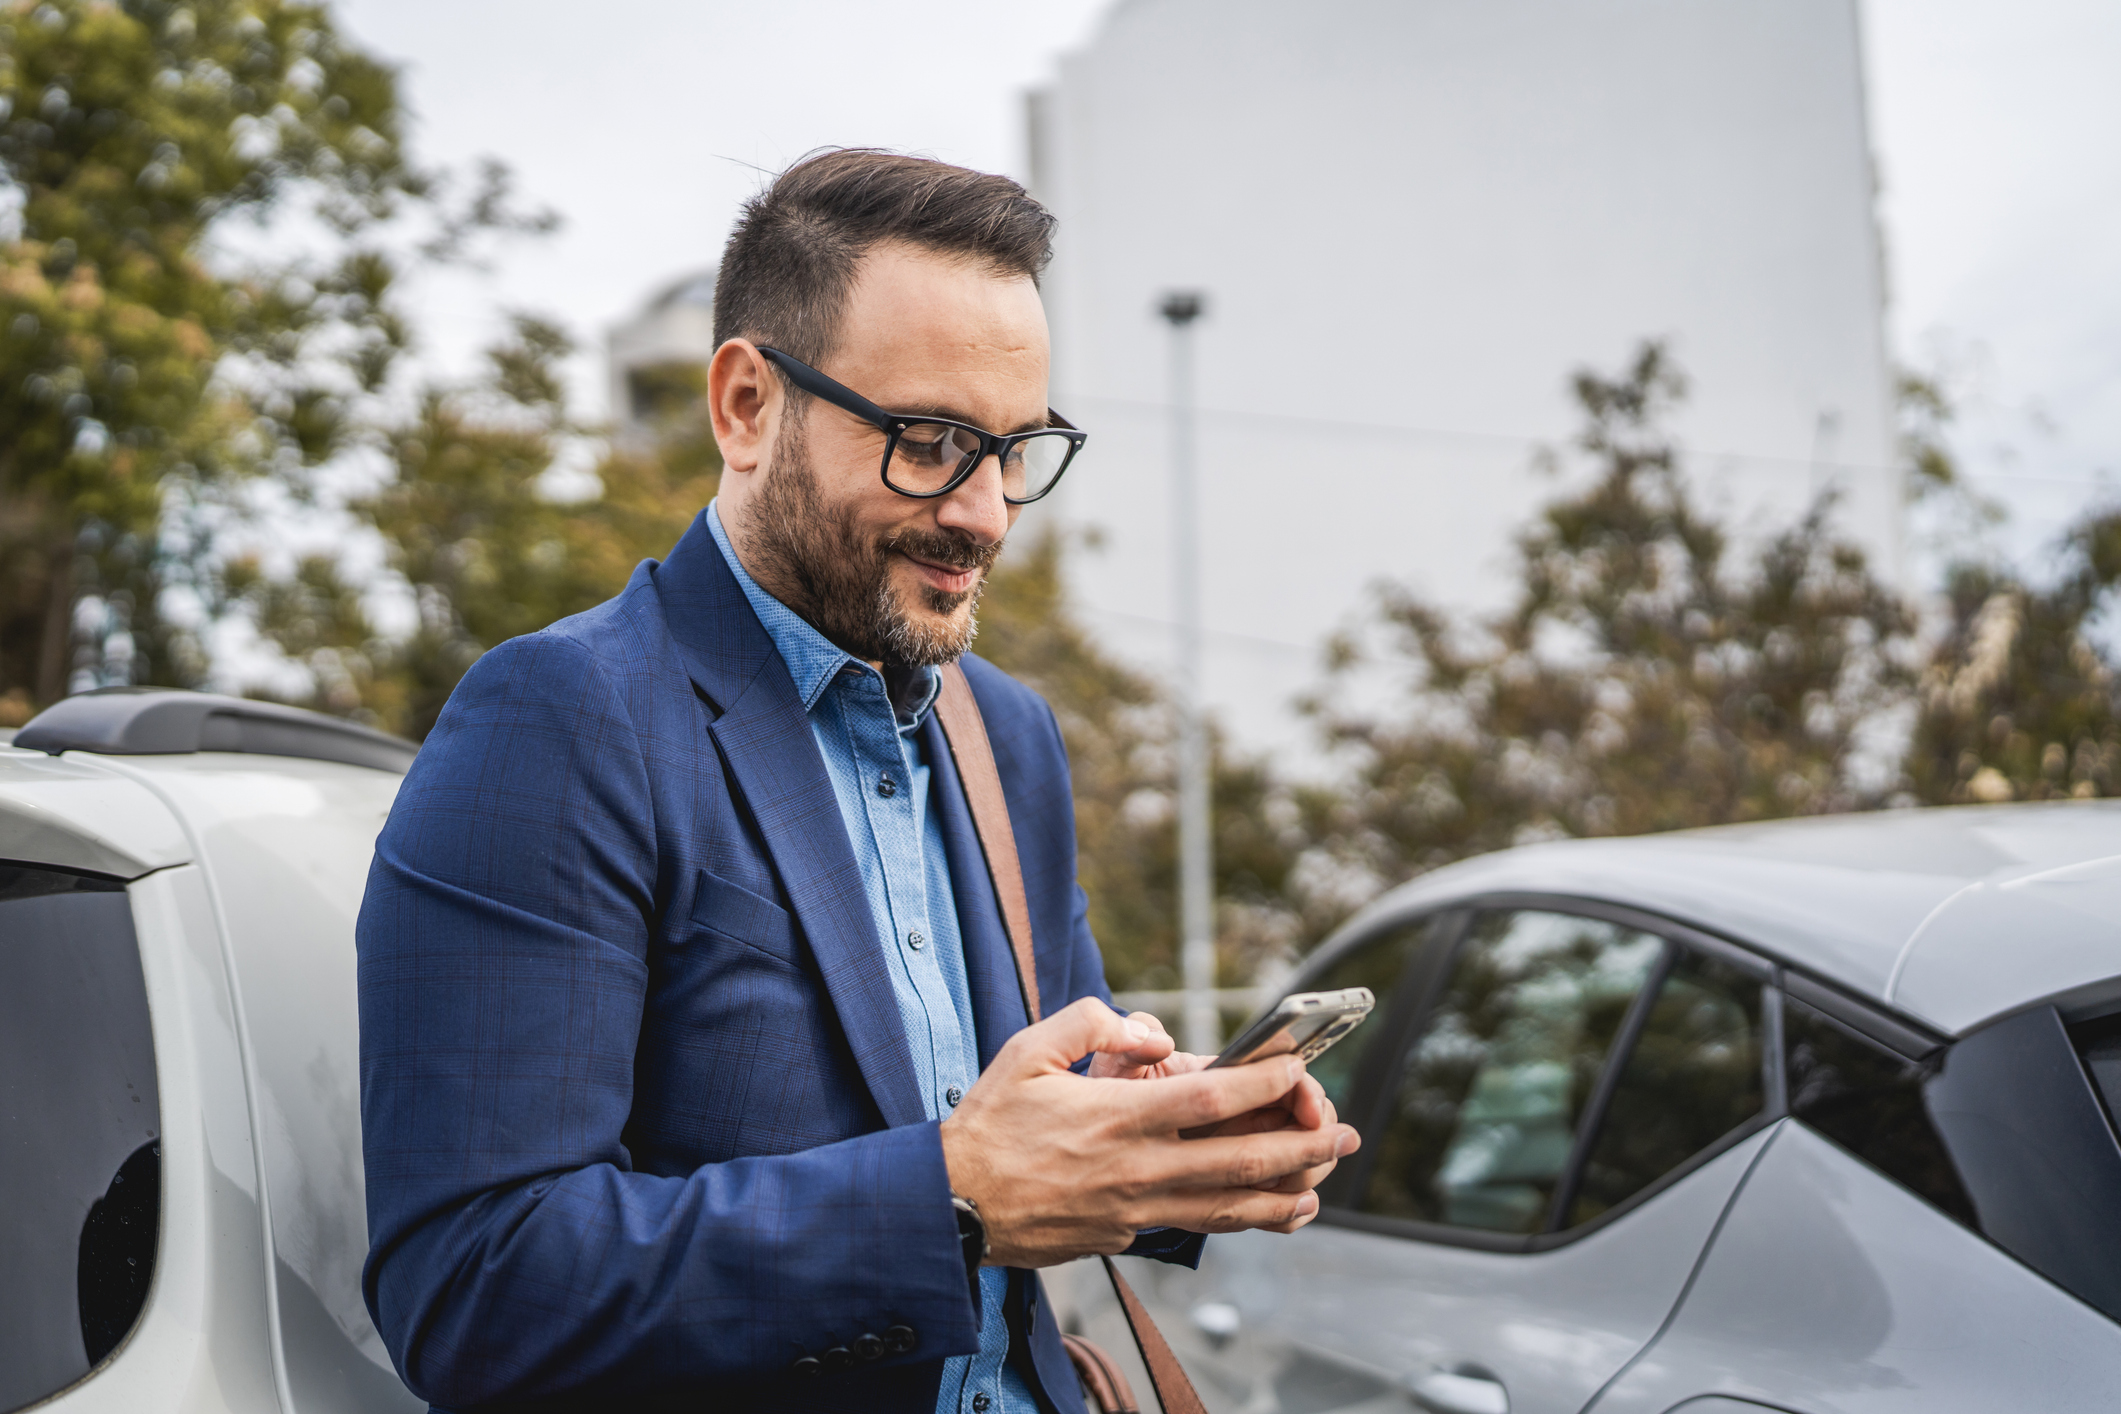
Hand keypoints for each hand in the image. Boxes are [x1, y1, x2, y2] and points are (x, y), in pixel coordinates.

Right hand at [940, 998, 1360, 1267]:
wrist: (952, 1206)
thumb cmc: (989, 1124)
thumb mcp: (1029, 1050)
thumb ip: (1093, 1025)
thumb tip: (1152, 1034)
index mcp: (1118, 1116)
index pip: (1212, 1099)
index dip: (1266, 1084)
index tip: (1302, 1068)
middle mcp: (1137, 1167)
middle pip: (1241, 1160)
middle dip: (1302, 1146)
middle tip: (1344, 1133)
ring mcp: (1135, 1208)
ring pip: (1230, 1206)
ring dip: (1286, 1193)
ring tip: (1324, 1181)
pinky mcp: (1126, 1234)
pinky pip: (1199, 1225)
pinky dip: (1244, 1220)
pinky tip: (1271, 1212)